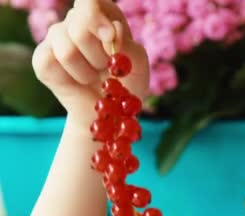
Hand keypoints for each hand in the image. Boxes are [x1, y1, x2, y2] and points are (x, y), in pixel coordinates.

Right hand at [32, 0, 149, 131]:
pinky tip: (78, 82)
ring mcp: (56, 38)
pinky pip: (51, 65)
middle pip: (80, 26)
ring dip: (88, 72)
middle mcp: (75, 21)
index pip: (91, 0)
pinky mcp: (42, 58)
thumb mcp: (138, 65)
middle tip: (107, 68)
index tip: (110, 37)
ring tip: (95, 78)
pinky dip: (71, 80)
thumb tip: (113, 29)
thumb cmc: (127, 82)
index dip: (96, 16)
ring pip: (67, 51)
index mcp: (102, 14)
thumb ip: (129, 45)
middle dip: (100, 56)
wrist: (110, 112)